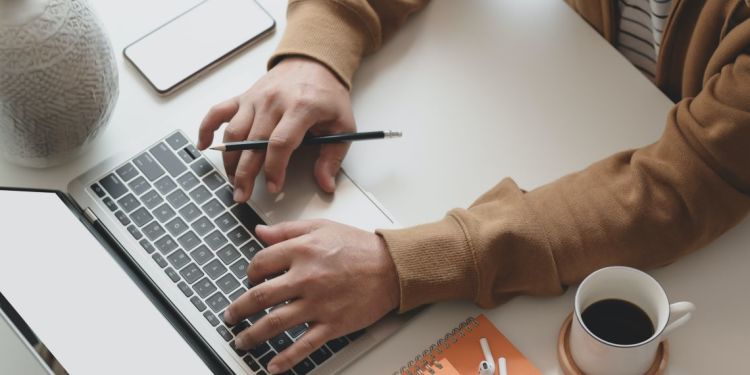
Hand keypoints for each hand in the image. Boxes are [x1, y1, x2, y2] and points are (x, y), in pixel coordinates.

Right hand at [197, 57, 355, 201]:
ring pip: (234, 132)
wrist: (314, 62)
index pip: (280, 143)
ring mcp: (255, 99)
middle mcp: (274, 102)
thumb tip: (325, 184)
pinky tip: (204, 145)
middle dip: (245, 174)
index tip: (274, 187)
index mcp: (301, 108)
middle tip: (243, 195)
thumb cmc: (327, 95)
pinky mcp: (244, 97)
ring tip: (233, 181)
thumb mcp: (342, 125)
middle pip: (252, 142)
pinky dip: (206, 128)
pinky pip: (218, 112)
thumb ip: (333, 157)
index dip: (274, 169)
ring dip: (229, 160)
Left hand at [223, 220, 399, 373]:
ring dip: (252, 335)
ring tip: (241, 341)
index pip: (260, 263)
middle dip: (238, 309)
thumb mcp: (322, 227)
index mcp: (302, 251)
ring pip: (275, 323)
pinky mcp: (332, 324)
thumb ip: (288, 230)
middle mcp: (307, 278)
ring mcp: (318, 304)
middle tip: (230, 315)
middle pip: (259, 296)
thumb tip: (260, 232)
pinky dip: (285, 358)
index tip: (249, 279)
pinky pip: (303, 345)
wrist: (393, 267)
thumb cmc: (360, 247)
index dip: (250, 272)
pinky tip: (272, 365)